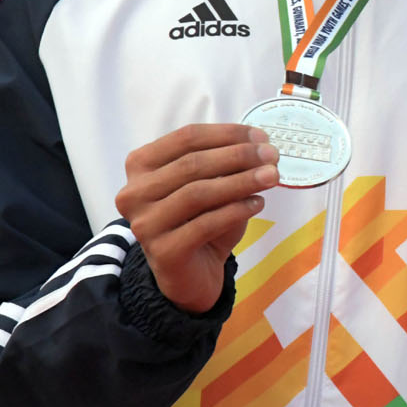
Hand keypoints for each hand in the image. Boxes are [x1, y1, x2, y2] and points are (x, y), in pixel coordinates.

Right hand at [117, 124, 278, 313]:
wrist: (192, 272)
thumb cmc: (202, 220)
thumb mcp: (213, 185)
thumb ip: (227, 165)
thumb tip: (260, 147)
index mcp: (141, 165)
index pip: (186, 138)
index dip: (227, 134)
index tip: (262, 136)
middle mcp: (134, 193)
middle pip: (192, 164)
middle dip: (238, 156)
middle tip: (273, 156)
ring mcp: (144, 224)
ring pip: (197, 193)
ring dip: (241, 181)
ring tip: (271, 177)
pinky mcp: (162, 251)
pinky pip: (205, 224)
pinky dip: (236, 211)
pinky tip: (258, 203)